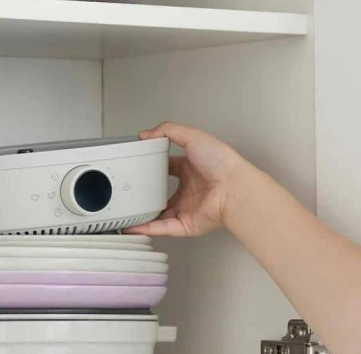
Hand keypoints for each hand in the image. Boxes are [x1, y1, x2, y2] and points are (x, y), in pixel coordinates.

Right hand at [126, 121, 246, 236]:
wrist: (234, 189)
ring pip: (160, 213)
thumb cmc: (221, 162)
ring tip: (126, 212)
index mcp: (191, 169)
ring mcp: (187, 208)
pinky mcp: (186, 224)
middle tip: (130, 189)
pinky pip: (163, 228)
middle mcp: (189, 189)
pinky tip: (133, 226)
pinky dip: (147, 228)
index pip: (168, 166)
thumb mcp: (192, 136)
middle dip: (148, 192)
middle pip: (163, 192)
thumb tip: (146, 134)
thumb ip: (168, 131)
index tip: (139, 165)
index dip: (154, 166)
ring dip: (144, 214)